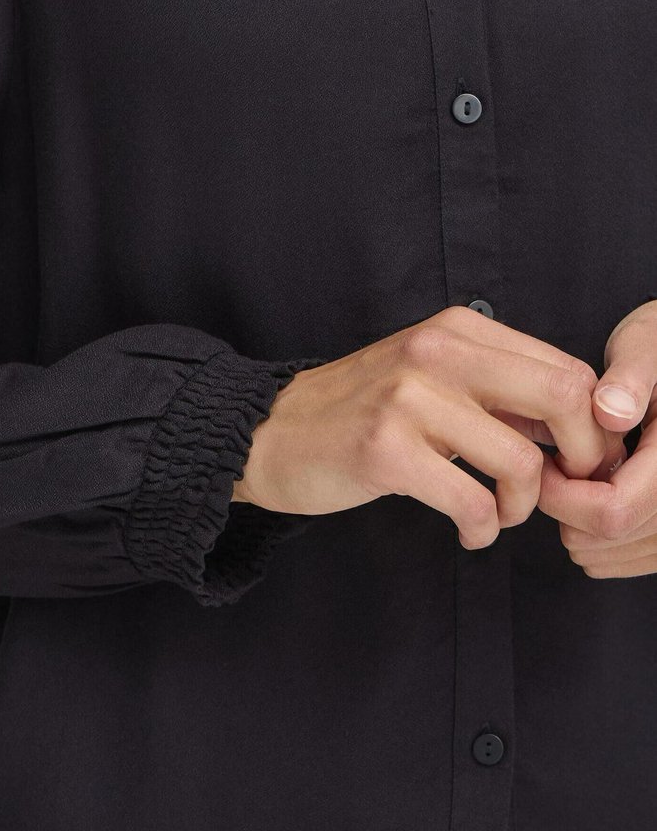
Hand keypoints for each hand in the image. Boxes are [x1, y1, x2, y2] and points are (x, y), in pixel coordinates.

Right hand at [234, 306, 624, 549]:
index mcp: (457, 329)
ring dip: (523, 506)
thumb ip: (498, 388)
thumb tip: (581, 423)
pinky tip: (469, 531)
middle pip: (563, 397)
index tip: (574, 461)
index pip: (566, 368)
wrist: (270, 431)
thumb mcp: (431, 376)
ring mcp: (408, 399)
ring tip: (499, 514)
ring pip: (520, 461)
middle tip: (560, 490)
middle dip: (581, 457)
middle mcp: (437, 352)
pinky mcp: (385, 451)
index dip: (590, 425)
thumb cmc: (361, 410)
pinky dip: (483, 530)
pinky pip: (472, 502)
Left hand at [538, 300, 656, 576]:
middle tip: (553, 469)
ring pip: (626, 555)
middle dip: (569, 509)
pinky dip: (607, 544)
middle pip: (616, 536)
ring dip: (586, 529)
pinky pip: (641, 559)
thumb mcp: (646, 346)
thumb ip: (630, 377)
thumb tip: (609, 411)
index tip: (545, 464)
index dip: (565, 495)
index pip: (615, 509)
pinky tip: (590, 504)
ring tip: (573, 482)